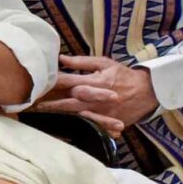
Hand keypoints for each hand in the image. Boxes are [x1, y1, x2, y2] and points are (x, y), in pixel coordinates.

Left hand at [33, 55, 158, 136]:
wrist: (147, 92)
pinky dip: (76, 125)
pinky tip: (63, 125)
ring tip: (44, 113)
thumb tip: (61, 58)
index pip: (69, 82)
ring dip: (60, 114)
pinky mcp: (106, 122)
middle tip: (35, 104)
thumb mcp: (104, 63)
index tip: (38, 83)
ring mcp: (100, 113)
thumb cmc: (123, 74)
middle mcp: (95, 99)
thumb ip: (81, 61)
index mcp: (94, 82)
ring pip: (76, 115)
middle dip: (51, 104)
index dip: (53, 83)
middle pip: (69, 103)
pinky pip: (89, 125)